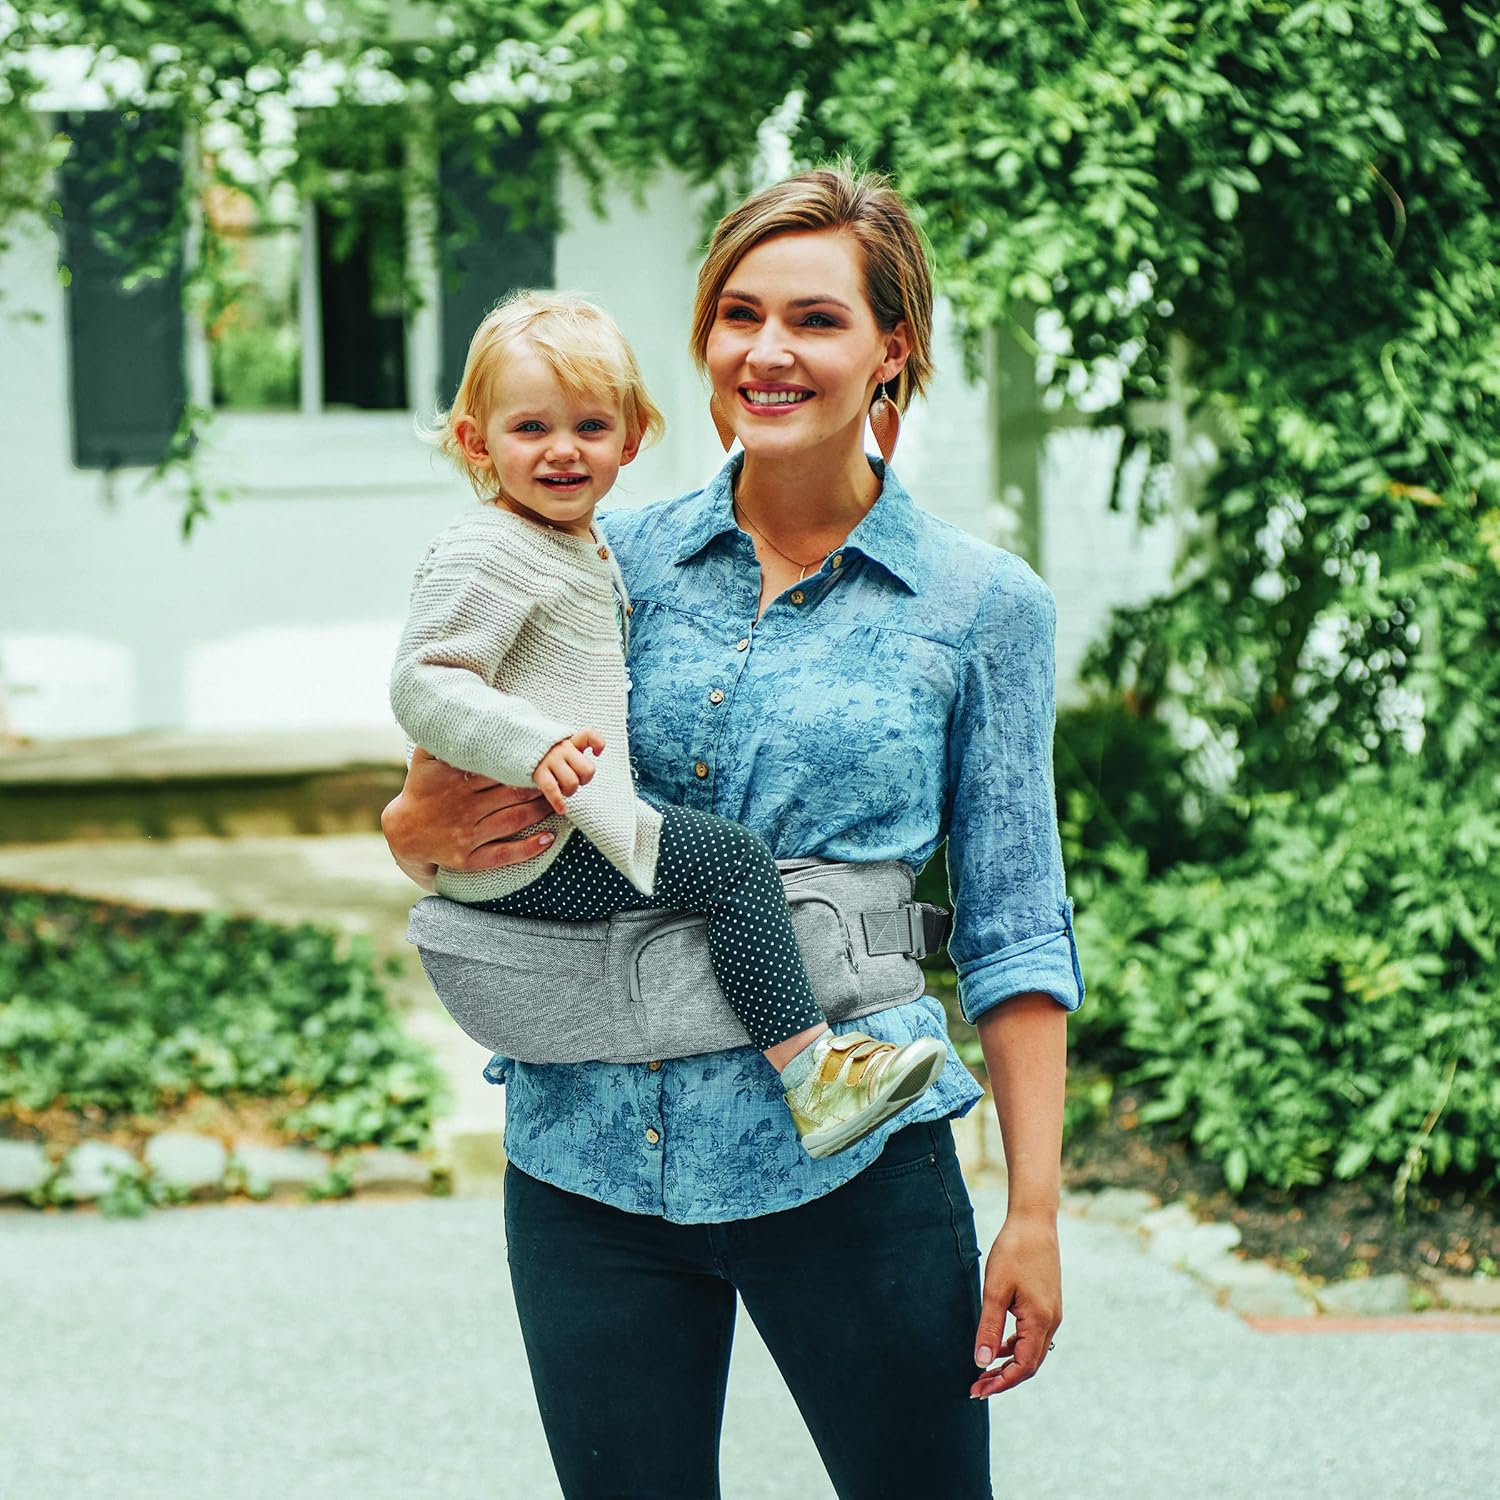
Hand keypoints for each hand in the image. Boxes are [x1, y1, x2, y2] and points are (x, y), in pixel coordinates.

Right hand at [381, 747, 557, 886]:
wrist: (404, 832)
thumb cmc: (422, 789)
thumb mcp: (424, 759)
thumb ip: (441, 736)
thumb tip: (457, 707)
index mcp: (456, 779)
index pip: (498, 768)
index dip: (524, 764)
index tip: (545, 757)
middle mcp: (463, 806)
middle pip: (511, 794)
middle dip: (539, 786)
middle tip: (561, 778)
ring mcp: (467, 834)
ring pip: (513, 820)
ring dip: (540, 811)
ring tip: (559, 803)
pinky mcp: (468, 859)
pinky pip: (503, 854)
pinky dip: (528, 848)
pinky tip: (548, 838)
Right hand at [533, 728, 605, 815]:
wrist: (509, 741)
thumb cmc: (537, 748)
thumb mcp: (555, 741)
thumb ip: (572, 746)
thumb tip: (595, 752)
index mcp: (568, 740)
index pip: (589, 735)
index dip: (598, 744)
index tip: (597, 752)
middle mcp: (562, 749)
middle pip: (588, 770)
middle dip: (584, 780)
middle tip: (575, 779)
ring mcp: (550, 760)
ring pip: (572, 782)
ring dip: (570, 791)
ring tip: (562, 789)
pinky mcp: (538, 772)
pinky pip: (552, 790)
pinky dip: (558, 802)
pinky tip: (562, 810)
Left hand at [969, 1209, 1061, 1399]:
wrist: (1034, 1222)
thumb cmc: (1013, 1252)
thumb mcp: (996, 1290)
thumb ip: (989, 1328)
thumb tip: (981, 1362)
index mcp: (1040, 1321)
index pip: (1023, 1367)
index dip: (1001, 1383)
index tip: (978, 1391)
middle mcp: (1051, 1322)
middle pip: (1029, 1364)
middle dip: (1003, 1379)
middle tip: (977, 1389)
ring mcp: (1052, 1314)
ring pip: (1032, 1352)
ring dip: (1010, 1365)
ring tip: (984, 1372)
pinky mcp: (1048, 1305)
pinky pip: (1033, 1336)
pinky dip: (1016, 1347)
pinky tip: (999, 1347)